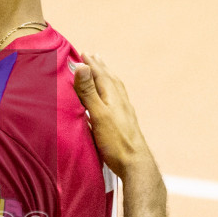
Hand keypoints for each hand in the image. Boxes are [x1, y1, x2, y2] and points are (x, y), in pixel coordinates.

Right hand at [71, 55, 154, 178]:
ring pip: (115, 88)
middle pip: (109, 78)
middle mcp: (120, 100)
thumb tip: (83, 66)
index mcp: (113, 96)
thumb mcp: (98, 114)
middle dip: (99, 67)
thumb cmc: (115, 141)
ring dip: (106, 77)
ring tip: (103, 71)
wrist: (135, 163)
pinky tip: (112, 98)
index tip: (82, 53)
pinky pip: (117, 98)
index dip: (90, 64)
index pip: (100, 74)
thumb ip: (89, 92)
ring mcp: (124, 111)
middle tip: (93, 56)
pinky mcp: (125, 121)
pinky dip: (111, 91)